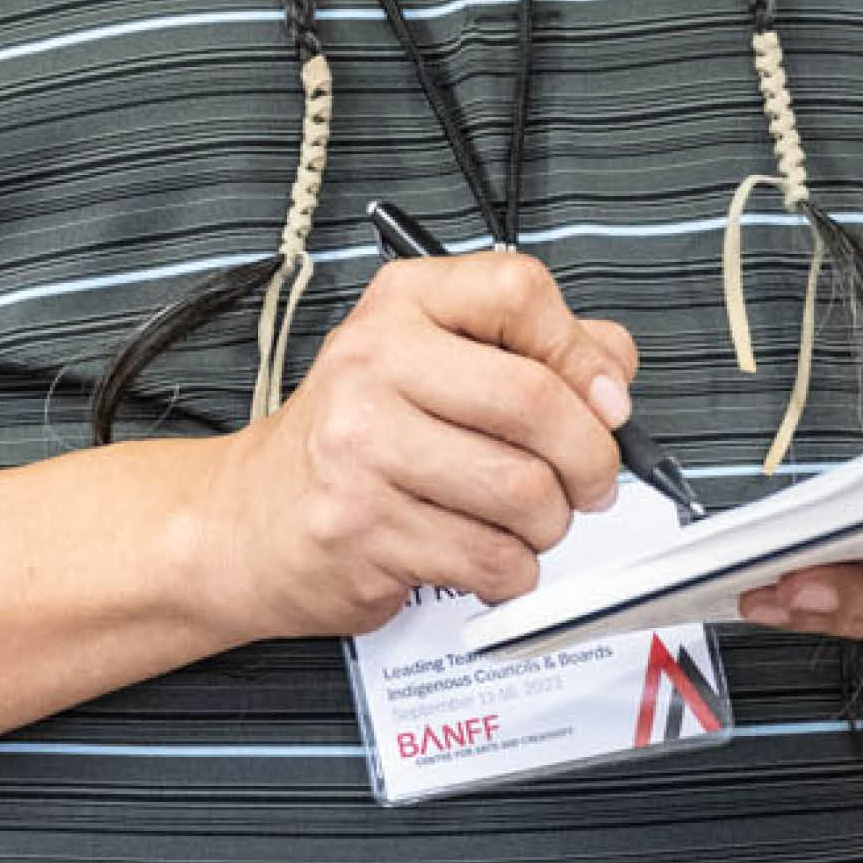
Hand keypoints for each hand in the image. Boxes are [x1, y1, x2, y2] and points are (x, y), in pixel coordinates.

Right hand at [192, 251, 639, 639]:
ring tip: (530, 521)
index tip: (604, 397)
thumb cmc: (354, 437)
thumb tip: (614, 371)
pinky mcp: (363, 530)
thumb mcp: (431, 359)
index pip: (518, 292)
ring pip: (521, 491)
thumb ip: (532, 349)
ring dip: (551, 523)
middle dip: (589, 456)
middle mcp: (375, 364)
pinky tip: (491, 556)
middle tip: (591, 480)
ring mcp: (362, 448)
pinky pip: (488, 557)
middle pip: (534, 400)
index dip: (581, 350)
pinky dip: (513, 570)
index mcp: (402, 305)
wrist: (248, 519)